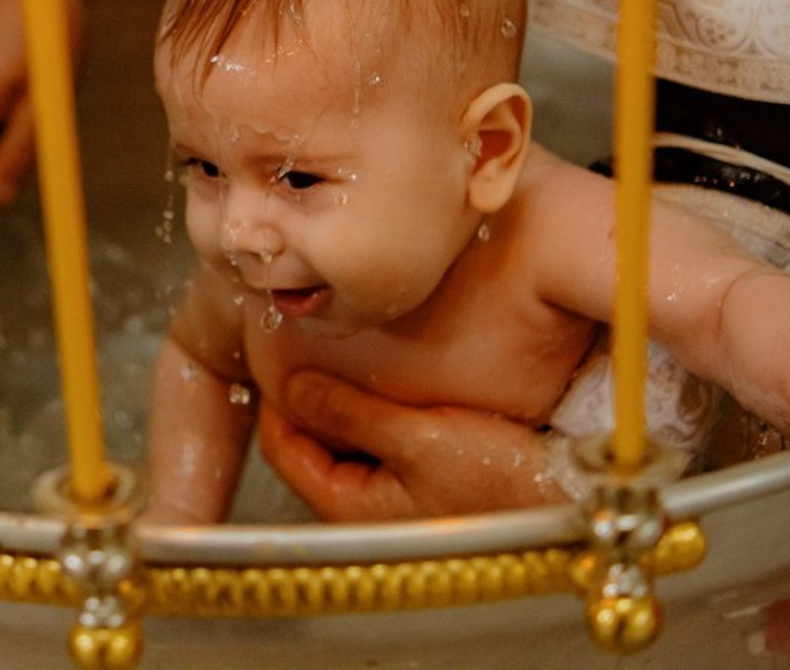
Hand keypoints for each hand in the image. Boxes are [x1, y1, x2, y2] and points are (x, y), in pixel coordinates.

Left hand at [257, 371, 564, 520]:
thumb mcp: (418, 437)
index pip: (281, 448)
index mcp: (350, 506)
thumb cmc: (503, 483)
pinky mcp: (427, 484)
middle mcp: (367, 509)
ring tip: (357, 357)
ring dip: (348, 402)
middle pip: (311, 443)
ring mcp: (396, 498)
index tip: (285, 350)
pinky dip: (380, 413)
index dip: (277, 397)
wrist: (577, 504)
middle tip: (318, 345)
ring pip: (347, 442)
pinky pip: (383, 443)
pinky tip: (398, 384)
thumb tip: (291, 386)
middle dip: (313, 396)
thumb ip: (347, 411)